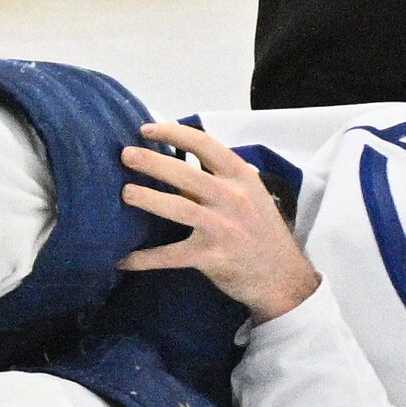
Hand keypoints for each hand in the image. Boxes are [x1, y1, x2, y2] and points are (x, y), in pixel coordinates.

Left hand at [117, 123, 319, 322]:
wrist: (282, 276)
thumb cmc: (262, 231)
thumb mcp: (252, 195)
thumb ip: (221, 178)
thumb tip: (184, 160)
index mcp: (241, 177)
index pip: (205, 145)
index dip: (173, 132)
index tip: (146, 129)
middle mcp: (233, 199)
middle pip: (186, 174)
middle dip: (152, 162)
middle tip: (126, 155)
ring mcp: (222, 228)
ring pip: (178, 208)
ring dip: (148, 199)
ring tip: (125, 192)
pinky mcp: (211, 257)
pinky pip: (171, 256)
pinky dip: (145, 258)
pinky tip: (123, 259)